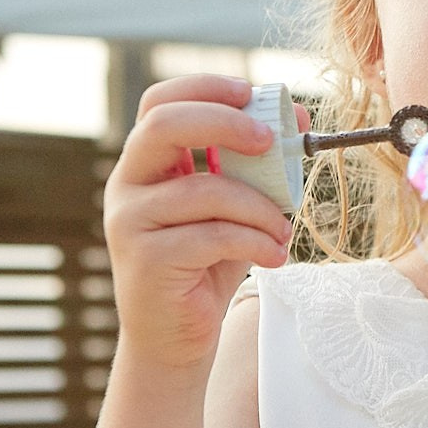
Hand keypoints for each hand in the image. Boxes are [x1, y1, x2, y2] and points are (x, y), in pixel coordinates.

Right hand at [103, 75, 302, 370]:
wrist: (176, 339)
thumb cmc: (206, 266)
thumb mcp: (236, 207)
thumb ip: (258, 165)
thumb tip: (299, 116)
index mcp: (147, 162)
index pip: (159, 102)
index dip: (205, 88)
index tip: (252, 93)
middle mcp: (128, 184)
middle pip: (162, 126)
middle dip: (224, 123)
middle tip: (270, 141)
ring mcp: (130, 221)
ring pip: (203, 189)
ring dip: (259, 205)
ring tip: (283, 228)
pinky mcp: (146, 260)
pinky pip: (212, 235)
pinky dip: (255, 240)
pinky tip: (274, 254)